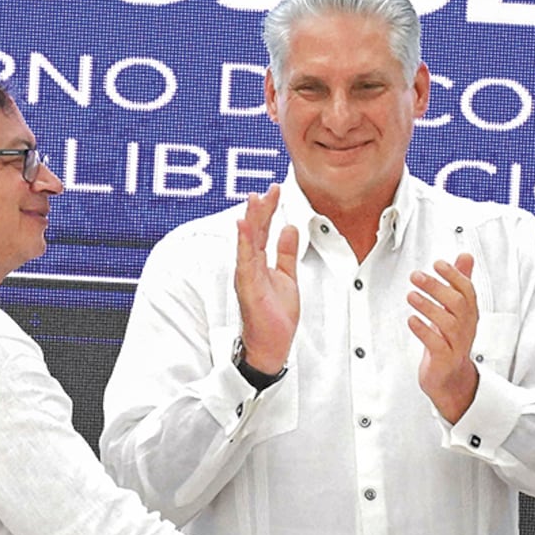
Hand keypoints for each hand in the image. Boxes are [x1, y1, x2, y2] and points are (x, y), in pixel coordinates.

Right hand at [234, 183, 299, 372]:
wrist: (271, 345)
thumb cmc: (275, 315)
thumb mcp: (287, 278)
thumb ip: (286, 253)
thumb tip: (289, 228)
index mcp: (259, 263)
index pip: (262, 231)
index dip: (268, 210)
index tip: (275, 190)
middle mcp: (249, 266)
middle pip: (254, 232)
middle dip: (260, 210)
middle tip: (267, 189)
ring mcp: (246, 276)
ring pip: (247, 243)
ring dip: (250, 221)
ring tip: (254, 200)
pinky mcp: (247, 288)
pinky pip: (245, 262)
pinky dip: (244, 244)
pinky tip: (244, 227)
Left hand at [407, 253, 479, 423]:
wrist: (450, 378)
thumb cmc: (450, 340)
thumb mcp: (456, 310)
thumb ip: (460, 282)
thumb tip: (466, 256)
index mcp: (469, 313)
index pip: (467, 290)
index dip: (454, 276)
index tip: (437, 264)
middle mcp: (466, 327)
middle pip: (457, 304)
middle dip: (437, 287)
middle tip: (416, 276)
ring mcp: (456, 344)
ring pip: (448, 323)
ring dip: (428, 307)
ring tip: (410, 295)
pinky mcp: (445, 359)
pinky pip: (436, 344)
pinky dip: (423, 331)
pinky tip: (411, 320)